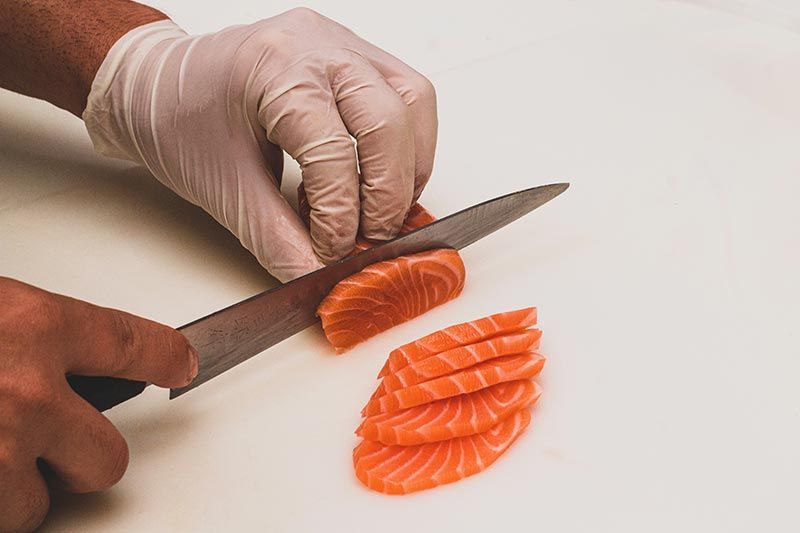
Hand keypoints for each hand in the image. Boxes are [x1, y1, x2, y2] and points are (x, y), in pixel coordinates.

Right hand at [0, 278, 197, 531]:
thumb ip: (26, 334)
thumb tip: (45, 349)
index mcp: (35, 327)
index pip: (134, 344)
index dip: (165, 358)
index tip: (183, 364)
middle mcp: (29, 391)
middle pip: (109, 455)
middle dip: (84, 459)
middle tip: (47, 447)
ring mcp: (0, 449)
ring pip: (43, 501)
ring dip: (18, 490)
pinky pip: (2, 520)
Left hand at [83, 7, 437, 280]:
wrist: (156, 84)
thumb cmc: (175, 120)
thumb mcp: (223, 190)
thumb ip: (280, 241)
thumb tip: (324, 276)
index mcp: (272, 68)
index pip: (333, 152)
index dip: (341, 215)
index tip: (332, 251)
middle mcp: (315, 43)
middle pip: (389, 121)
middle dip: (388, 193)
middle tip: (371, 235)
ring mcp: (339, 42)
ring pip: (413, 102)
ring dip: (410, 166)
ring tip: (383, 208)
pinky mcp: (353, 54)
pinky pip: (407, 95)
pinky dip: (406, 144)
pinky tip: (382, 175)